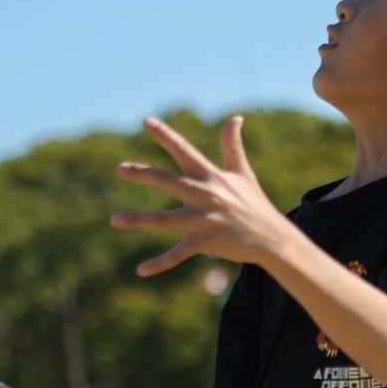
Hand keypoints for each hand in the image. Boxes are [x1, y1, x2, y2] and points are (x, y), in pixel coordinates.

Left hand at [110, 116, 292, 275]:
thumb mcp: (243, 172)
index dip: (165, 135)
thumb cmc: (255, 204)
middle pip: (167, 181)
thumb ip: (232, 145)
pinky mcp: (206, 242)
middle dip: (142, 174)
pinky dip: (160, 263)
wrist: (272, 237)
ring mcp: (204, 220)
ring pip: (165, 220)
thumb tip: (236, 117)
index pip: (184, 150)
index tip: (146, 121)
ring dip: (139, 220)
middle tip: (119, 169)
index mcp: (211, 176)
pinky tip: (141, 270)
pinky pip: (178, 254)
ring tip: (114, 219)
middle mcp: (205, 195)